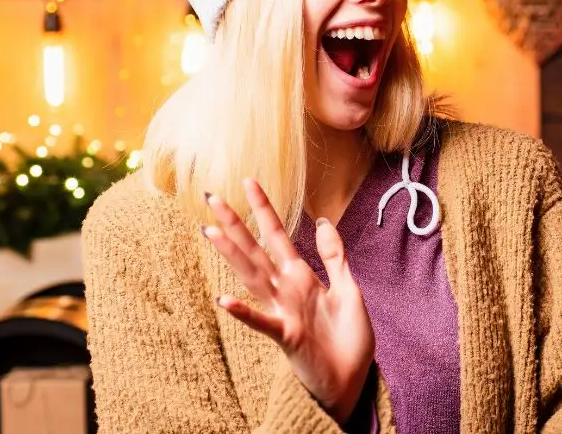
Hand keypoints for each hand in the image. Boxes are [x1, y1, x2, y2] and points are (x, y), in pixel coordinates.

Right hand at [202, 179, 373, 423]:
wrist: (351, 380)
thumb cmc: (348, 338)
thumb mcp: (349, 288)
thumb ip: (334, 256)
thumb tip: (322, 220)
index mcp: (301, 277)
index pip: (277, 235)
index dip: (264, 209)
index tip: (249, 182)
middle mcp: (286, 290)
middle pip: (256, 250)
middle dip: (235, 224)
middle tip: (211, 197)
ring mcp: (282, 312)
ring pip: (252, 276)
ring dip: (231, 255)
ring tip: (209, 232)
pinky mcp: (286, 336)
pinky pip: (262, 321)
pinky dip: (244, 311)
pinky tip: (224, 298)